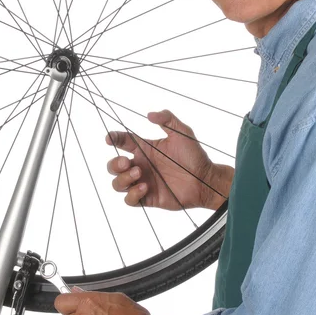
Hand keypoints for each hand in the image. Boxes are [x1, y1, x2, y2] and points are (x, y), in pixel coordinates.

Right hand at [106, 109, 230, 210]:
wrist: (205, 179)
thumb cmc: (194, 156)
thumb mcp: (182, 132)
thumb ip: (167, 119)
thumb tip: (149, 114)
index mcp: (146, 149)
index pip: (123, 141)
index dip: (113, 138)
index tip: (110, 138)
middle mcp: (141, 165)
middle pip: (113, 166)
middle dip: (114, 163)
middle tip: (127, 162)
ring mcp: (142, 182)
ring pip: (117, 184)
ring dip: (123, 178)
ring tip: (139, 173)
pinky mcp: (148, 197)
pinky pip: (129, 200)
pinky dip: (132, 194)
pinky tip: (145, 186)